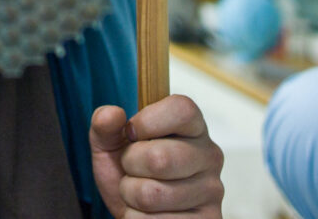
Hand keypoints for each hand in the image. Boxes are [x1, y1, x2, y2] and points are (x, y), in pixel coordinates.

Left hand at [89, 95, 224, 217]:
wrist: (139, 212)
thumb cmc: (131, 173)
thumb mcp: (112, 145)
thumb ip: (105, 125)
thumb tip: (111, 114)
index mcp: (193, 127)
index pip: (181, 109)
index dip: (147, 121)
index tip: (132, 133)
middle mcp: (209, 156)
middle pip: (159, 158)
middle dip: (130, 165)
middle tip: (133, 168)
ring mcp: (211, 191)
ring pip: (152, 194)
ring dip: (131, 195)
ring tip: (139, 191)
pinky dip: (136, 218)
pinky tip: (149, 212)